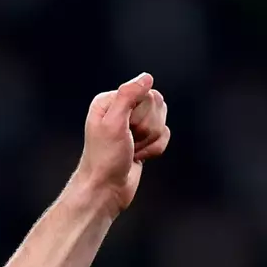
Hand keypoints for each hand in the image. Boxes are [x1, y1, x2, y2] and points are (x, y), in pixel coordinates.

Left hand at [76, 73, 170, 214]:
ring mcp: (133, 126)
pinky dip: (154, 149)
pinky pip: (163, 137)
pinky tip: (139, 156)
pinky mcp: (142, 140)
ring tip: (132, 150)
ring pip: (161, 122)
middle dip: (147, 128)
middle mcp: (122, 110)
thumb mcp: (113, 122)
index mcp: (110, 101)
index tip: (127, 129)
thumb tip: (146, 78)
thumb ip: (129, 95)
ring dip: (150, 141)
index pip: (146, 93)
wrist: (106, 189)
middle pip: (157, 106)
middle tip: (129, 141)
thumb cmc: (104, 158)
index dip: (142, 114)